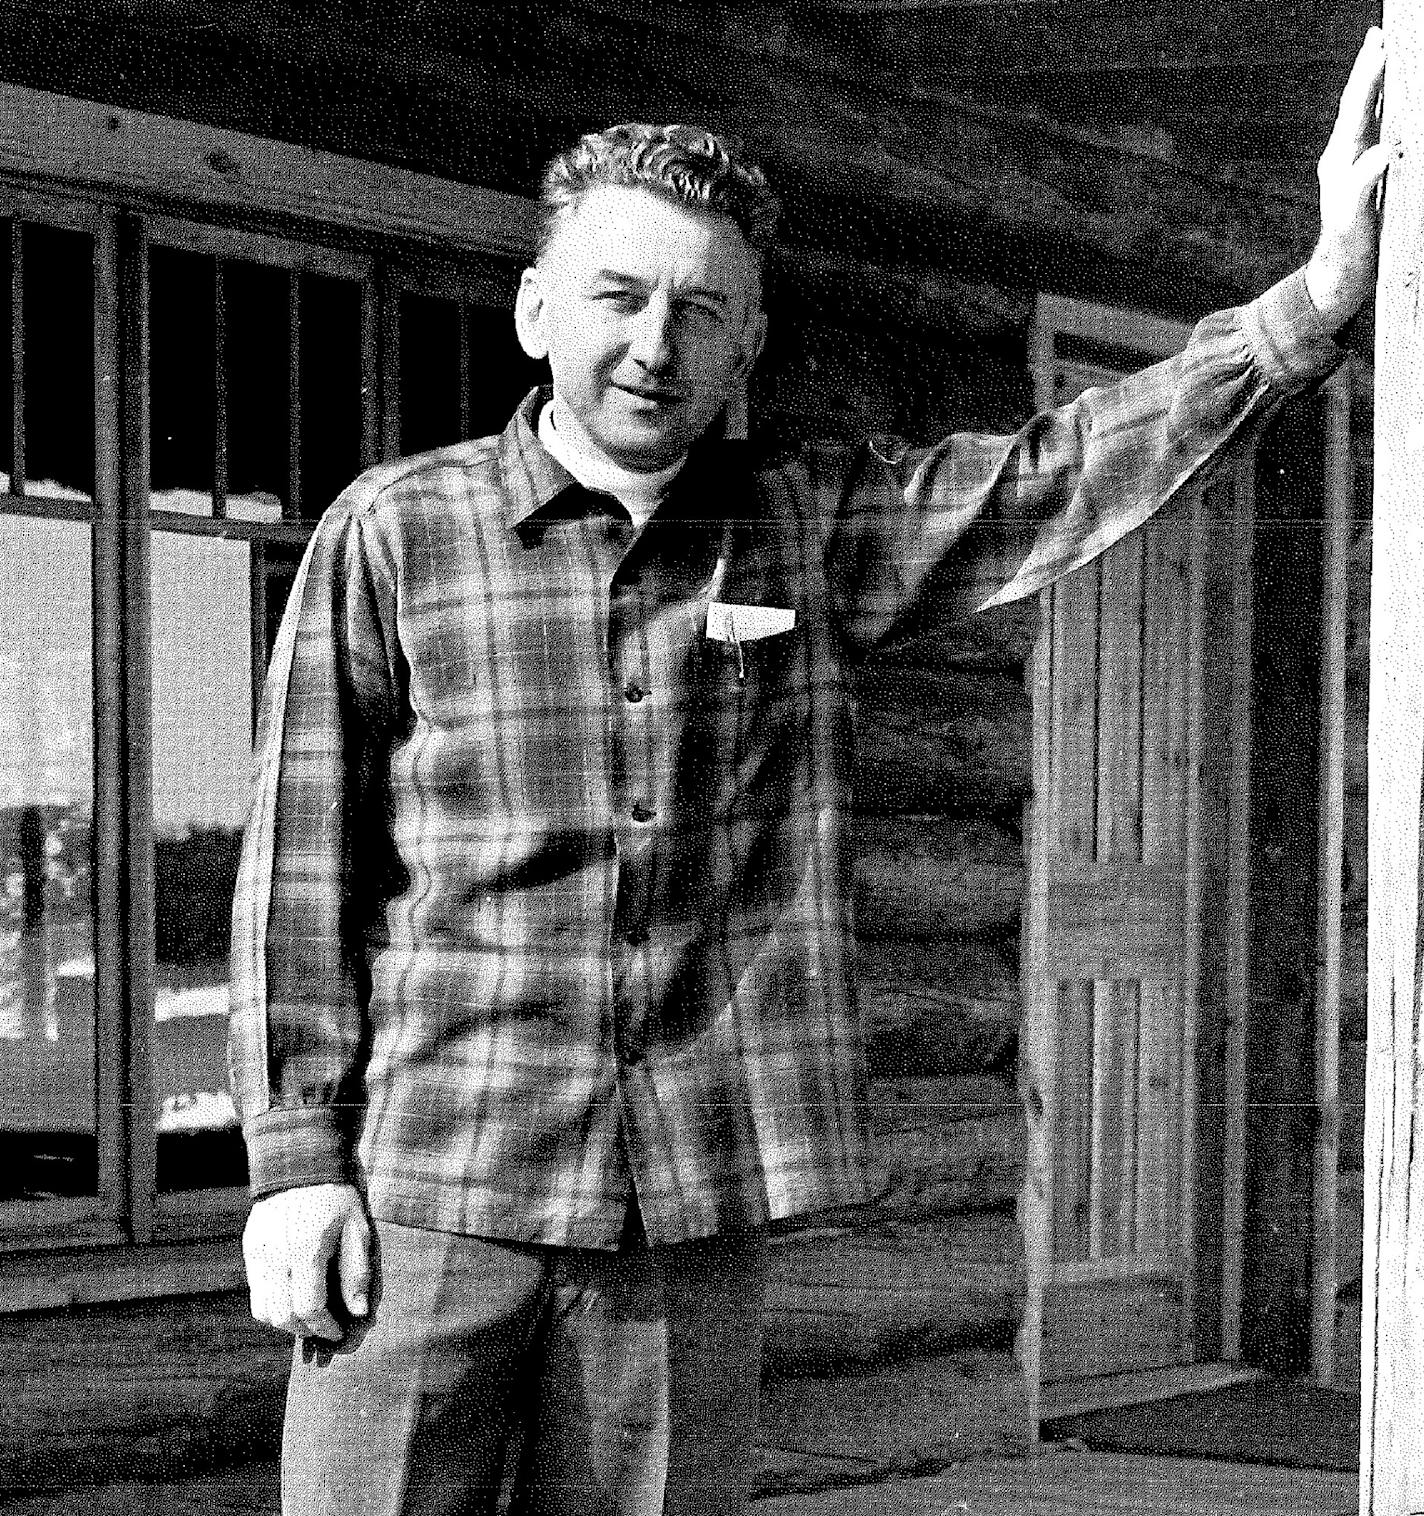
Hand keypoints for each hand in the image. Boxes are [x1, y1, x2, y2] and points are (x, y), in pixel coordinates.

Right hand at [242, 1181, 370, 1340]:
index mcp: (306, 1250)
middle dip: (304, 1330)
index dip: (324, 1327)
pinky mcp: (250, 1249)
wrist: (300, 1163)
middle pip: (281, 1316)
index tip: (337, 1332)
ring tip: (307, 1317)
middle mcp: (276, 1256)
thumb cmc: (336, 1196)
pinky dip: (272, 1304)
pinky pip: (255, 1291)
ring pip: (262, 1309)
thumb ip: (356, 1272)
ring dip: (284, 1322)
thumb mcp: (357, 1229)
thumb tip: (358, 1312)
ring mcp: (258, 1253)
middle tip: (323, 1328)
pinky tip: (292, 1296)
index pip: (308, 1308)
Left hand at [1305, 27, 1393, 331]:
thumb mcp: (1354, 223)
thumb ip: (1361, 188)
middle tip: (1380, 34)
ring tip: (1383, 55)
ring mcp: (1349, 167)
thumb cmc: (1344, 256)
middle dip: (1369, 69)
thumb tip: (1380, 152)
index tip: (1381, 44)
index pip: (1357, 110)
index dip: (1370, 76)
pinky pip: (1371, 133)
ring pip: (1363, 115)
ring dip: (1374, 85)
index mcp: (1340, 163)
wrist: (1334, 281)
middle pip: (1357, 105)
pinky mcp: (1359, 177)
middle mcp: (1341, 159)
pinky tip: (1389, 103)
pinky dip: (1380, 110)